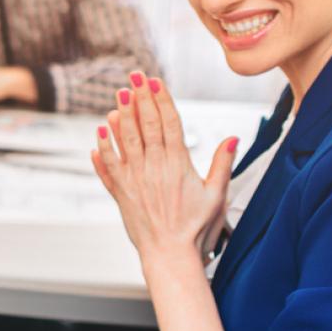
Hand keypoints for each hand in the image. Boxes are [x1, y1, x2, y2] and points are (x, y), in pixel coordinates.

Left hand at [91, 71, 238, 269]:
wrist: (170, 254)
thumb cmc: (197, 227)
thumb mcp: (216, 194)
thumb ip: (222, 163)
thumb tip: (233, 137)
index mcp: (178, 164)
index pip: (169, 123)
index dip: (161, 99)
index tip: (154, 80)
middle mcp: (154, 167)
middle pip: (146, 125)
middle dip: (140, 97)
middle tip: (134, 76)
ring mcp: (135, 179)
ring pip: (125, 141)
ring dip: (121, 116)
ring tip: (118, 95)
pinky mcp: (121, 193)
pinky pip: (108, 167)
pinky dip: (102, 150)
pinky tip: (98, 133)